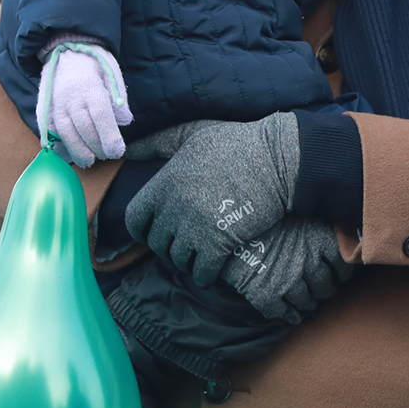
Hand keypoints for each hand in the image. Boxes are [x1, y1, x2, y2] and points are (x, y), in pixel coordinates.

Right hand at [36, 40, 131, 167]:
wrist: (65, 50)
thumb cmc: (94, 65)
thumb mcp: (112, 73)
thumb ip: (119, 96)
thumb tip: (125, 120)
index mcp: (90, 86)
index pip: (100, 115)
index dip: (109, 136)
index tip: (117, 151)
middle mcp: (71, 96)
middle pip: (83, 128)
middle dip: (96, 147)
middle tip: (106, 156)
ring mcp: (55, 104)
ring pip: (65, 133)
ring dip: (78, 151)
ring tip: (89, 161)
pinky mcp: (43, 109)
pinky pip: (48, 132)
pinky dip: (58, 146)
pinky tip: (68, 155)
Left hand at [124, 113, 298, 286]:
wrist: (278, 160)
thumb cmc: (237, 143)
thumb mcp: (193, 133)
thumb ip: (159, 142)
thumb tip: (130, 150)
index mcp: (165, 182)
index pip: (134, 219)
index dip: (142, 229)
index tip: (155, 230)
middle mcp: (174, 207)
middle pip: (157, 243)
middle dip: (168, 246)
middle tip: (184, 242)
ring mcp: (195, 227)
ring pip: (178, 260)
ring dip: (188, 260)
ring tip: (199, 254)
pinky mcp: (219, 244)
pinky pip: (202, 272)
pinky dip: (206, 274)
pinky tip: (213, 268)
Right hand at [220, 216, 355, 321]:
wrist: (225, 220)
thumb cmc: (263, 213)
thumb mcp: (295, 211)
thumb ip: (315, 226)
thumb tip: (334, 234)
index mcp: (318, 237)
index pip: (342, 264)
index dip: (341, 273)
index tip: (338, 275)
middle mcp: (307, 260)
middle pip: (325, 286)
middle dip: (324, 290)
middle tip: (321, 290)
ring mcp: (287, 278)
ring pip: (305, 301)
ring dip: (307, 304)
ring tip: (307, 303)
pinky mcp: (266, 293)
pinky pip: (283, 312)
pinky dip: (289, 316)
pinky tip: (291, 315)